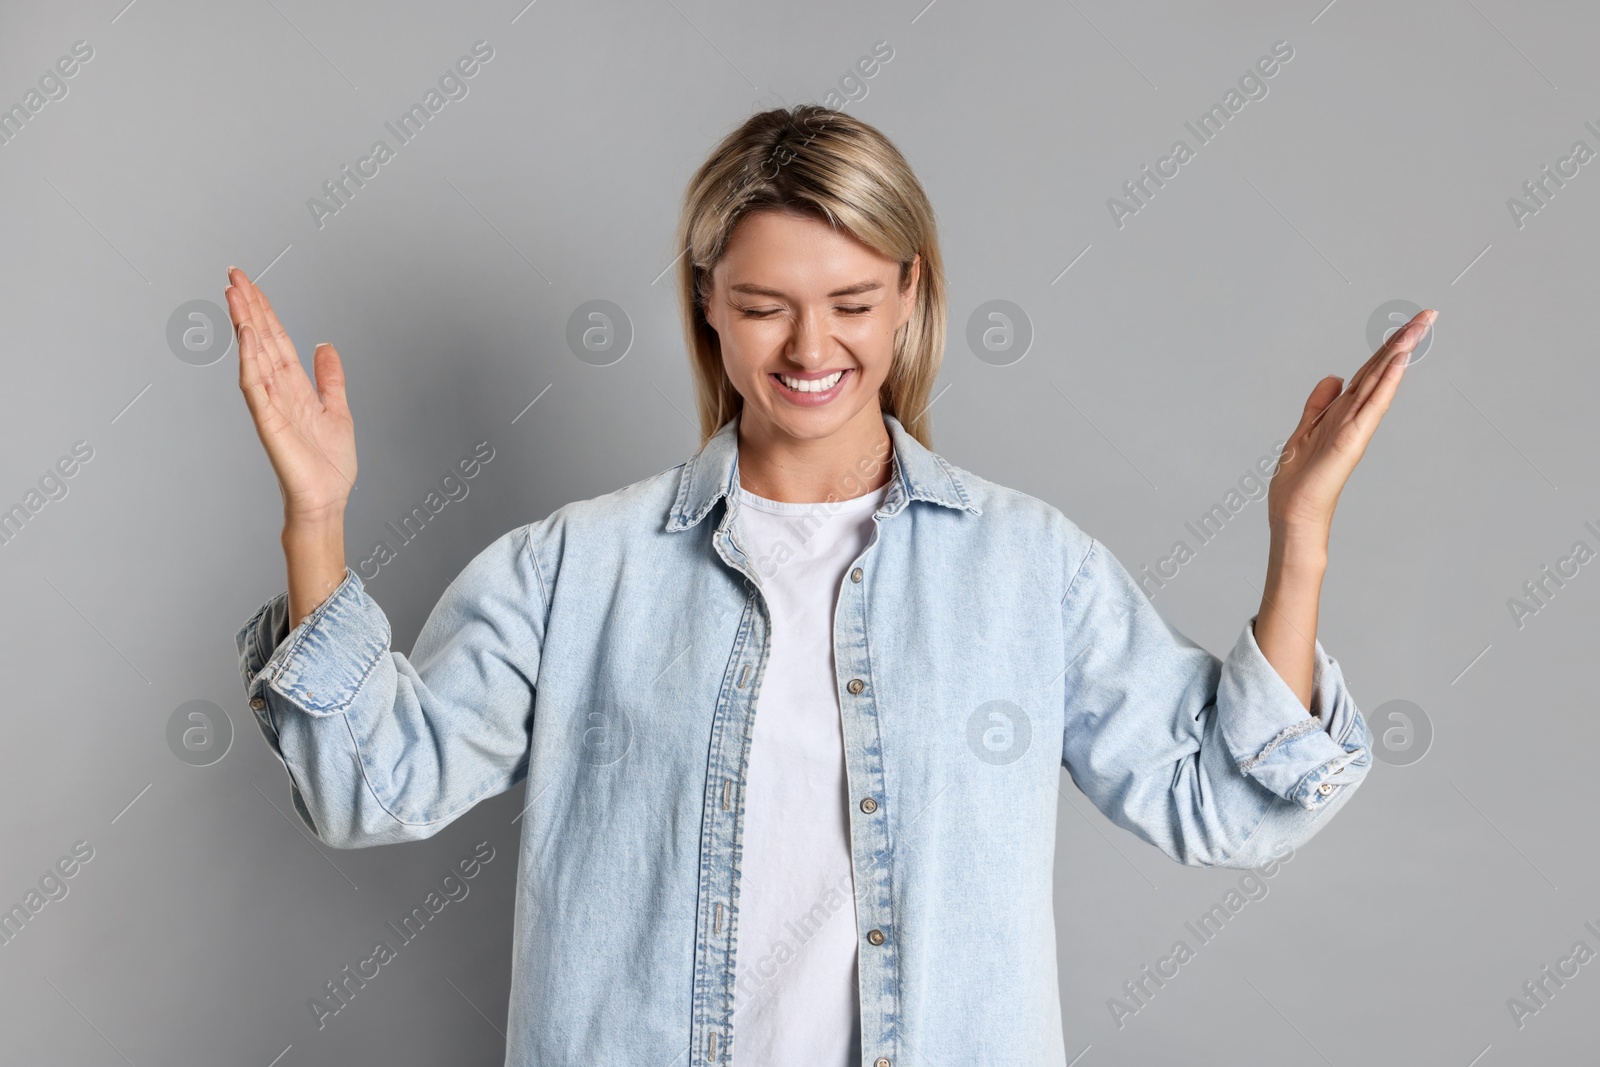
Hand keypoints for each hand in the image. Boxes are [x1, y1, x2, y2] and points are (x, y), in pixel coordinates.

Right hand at [225, 267, 357, 524]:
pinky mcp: (268, 422)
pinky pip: (255, 386)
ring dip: (244, 324)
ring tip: (234, 293)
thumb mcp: (338, 410)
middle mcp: (279, 391)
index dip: (265, 311)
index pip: (277, 340)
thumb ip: (330, 378)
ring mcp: (270, 405)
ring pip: (254, 356)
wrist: (326, 500)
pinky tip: (246, 336)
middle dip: (249, 307)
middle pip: (261, 340)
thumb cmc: (328, 465)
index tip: (250, 283)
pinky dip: (250, 360)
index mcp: (295, 386)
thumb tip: (325, 346)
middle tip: (234, 274)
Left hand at [1267, 308, 1437, 538]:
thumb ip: (1318, 404)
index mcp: (1342, 413)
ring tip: (1419, 326)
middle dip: (1402, 341)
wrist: (1294, 513)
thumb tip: (1334, 377)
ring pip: (1380, 382)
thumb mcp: (1303, 431)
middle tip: (1428, 313)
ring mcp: (1355, 428)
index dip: (1386, 347)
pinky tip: (1397, 362)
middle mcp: (1353, 416)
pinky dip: (1386, 384)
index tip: (1407, 324)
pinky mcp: (1350, 440)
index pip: (1368, 373)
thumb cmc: (1299, 482)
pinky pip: (1371, 406)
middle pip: (1380, 371)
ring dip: (1399, 353)